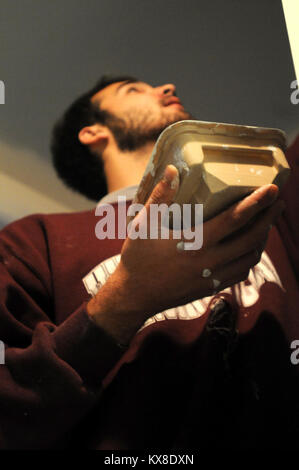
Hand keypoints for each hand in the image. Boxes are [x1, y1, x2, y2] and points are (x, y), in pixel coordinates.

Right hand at [88, 165, 283, 343]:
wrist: (134, 296)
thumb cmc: (137, 258)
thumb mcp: (143, 225)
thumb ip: (159, 197)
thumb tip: (173, 171)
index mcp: (195, 242)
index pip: (234, 219)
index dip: (256, 203)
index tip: (273, 189)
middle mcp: (209, 261)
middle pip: (251, 238)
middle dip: (268, 219)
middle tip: (278, 202)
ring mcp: (212, 277)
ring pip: (249, 258)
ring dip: (261, 239)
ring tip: (265, 223)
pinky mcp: (211, 288)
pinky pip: (240, 273)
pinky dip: (249, 258)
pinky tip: (248, 248)